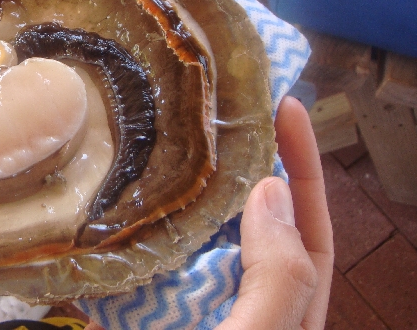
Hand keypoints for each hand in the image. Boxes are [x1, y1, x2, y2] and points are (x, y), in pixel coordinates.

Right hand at [84, 97, 332, 329]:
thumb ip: (278, 277)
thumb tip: (270, 190)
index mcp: (287, 309)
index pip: (306, 228)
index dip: (302, 165)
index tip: (285, 107)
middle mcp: (238, 299)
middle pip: (245, 223)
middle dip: (232, 168)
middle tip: (209, 112)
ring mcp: (187, 305)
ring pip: (189, 237)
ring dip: (175, 195)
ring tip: (156, 140)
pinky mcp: (139, 312)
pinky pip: (139, 264)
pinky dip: (125, 235)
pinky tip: (109, 199)